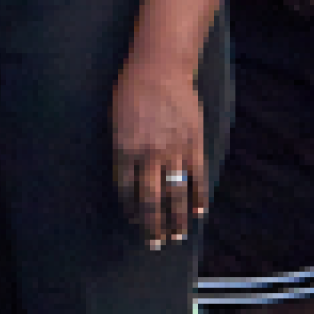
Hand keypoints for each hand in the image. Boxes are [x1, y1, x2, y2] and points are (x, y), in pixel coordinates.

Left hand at [111, 52, 212, 249]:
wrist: (160, 68)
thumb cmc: (131, 91)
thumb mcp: (115, 120)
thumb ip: (122, 149)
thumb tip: (127, 175)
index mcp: (124, 148)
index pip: (125, 189)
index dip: (130, 208)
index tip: (133, 222)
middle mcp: (148, 154)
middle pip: (149, 199)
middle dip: (151, 225)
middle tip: (153, 244)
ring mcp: (173, 150)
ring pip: (175, 193)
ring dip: (176, 219)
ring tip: (177, 237)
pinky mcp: (194, 144)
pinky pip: (197, 177)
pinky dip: (199, 196)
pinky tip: (198, 213)